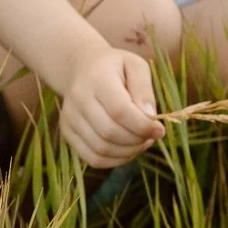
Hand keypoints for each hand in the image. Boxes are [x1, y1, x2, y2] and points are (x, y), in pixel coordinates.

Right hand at [58, 45, 163, 168]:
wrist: (81, 68)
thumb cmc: (115, 67)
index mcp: (97, 78)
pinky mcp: (67, 132)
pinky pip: (92, 158)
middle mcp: (78, 99)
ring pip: (101, 149)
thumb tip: (150, 118)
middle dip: (136, 140)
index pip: (119, 111)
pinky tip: (127, 150)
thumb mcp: (135, 66)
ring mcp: (70, 118)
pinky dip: (114, 161)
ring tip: (141, 142)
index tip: (159, 129)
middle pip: (109, 133)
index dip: (142, 126)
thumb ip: (144, 90)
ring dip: (128, 152)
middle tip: (151, 136)